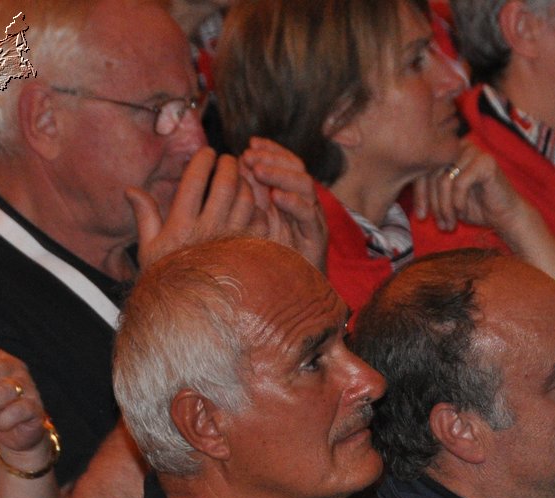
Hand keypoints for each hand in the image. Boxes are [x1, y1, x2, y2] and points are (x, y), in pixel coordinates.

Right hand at [130, 147, 256, 268]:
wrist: (191, 314)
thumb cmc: (167, 279)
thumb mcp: (149, 249)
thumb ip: (144, 216)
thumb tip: (130, 189)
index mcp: (181, 226)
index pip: (194, 181)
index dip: (202, 161)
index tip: (207, 152)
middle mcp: (208, 232)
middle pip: (225, 185)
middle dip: (229, 165)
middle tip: (229, 159)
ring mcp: (231, 242)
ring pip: (246, 200)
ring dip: (245, 183)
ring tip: (242, 178)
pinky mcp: (248, 253)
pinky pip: (260, 220)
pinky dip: (259, 207)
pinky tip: (253, 204)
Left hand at [239, 137, 328, 269]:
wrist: (288, 298)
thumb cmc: (268, 260)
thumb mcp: (255, 221)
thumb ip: (251, 194)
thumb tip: (238, 163)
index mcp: (290, 198)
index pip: (286, 164)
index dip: (271, 150)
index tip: (251, 143)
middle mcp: (303, 206)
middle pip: (297, 169)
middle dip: (274, 158)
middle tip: (250, 155)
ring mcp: (312, 222)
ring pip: (305, 187)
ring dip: (281, 175)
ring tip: (259, 171)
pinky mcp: (316, 240)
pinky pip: (309, 215)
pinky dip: (294, 202)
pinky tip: (277, 197)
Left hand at [423, 141, 530, 234]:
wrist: (506, 216)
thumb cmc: (475, 208)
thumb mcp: (445, 199)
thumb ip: (429, 190)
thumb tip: (400, 186)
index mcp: (448, 152)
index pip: (424, 169)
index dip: (420, 195)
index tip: (421, 217)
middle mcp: (460, 146)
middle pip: (432, 174)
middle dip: (434, 205)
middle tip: (440, 225)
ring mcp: (474, 152)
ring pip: (445, 180)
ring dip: (445, 207)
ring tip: (449, 223)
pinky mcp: (486, 162)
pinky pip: (460, 183)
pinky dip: (458, 202)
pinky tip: (462, 213)